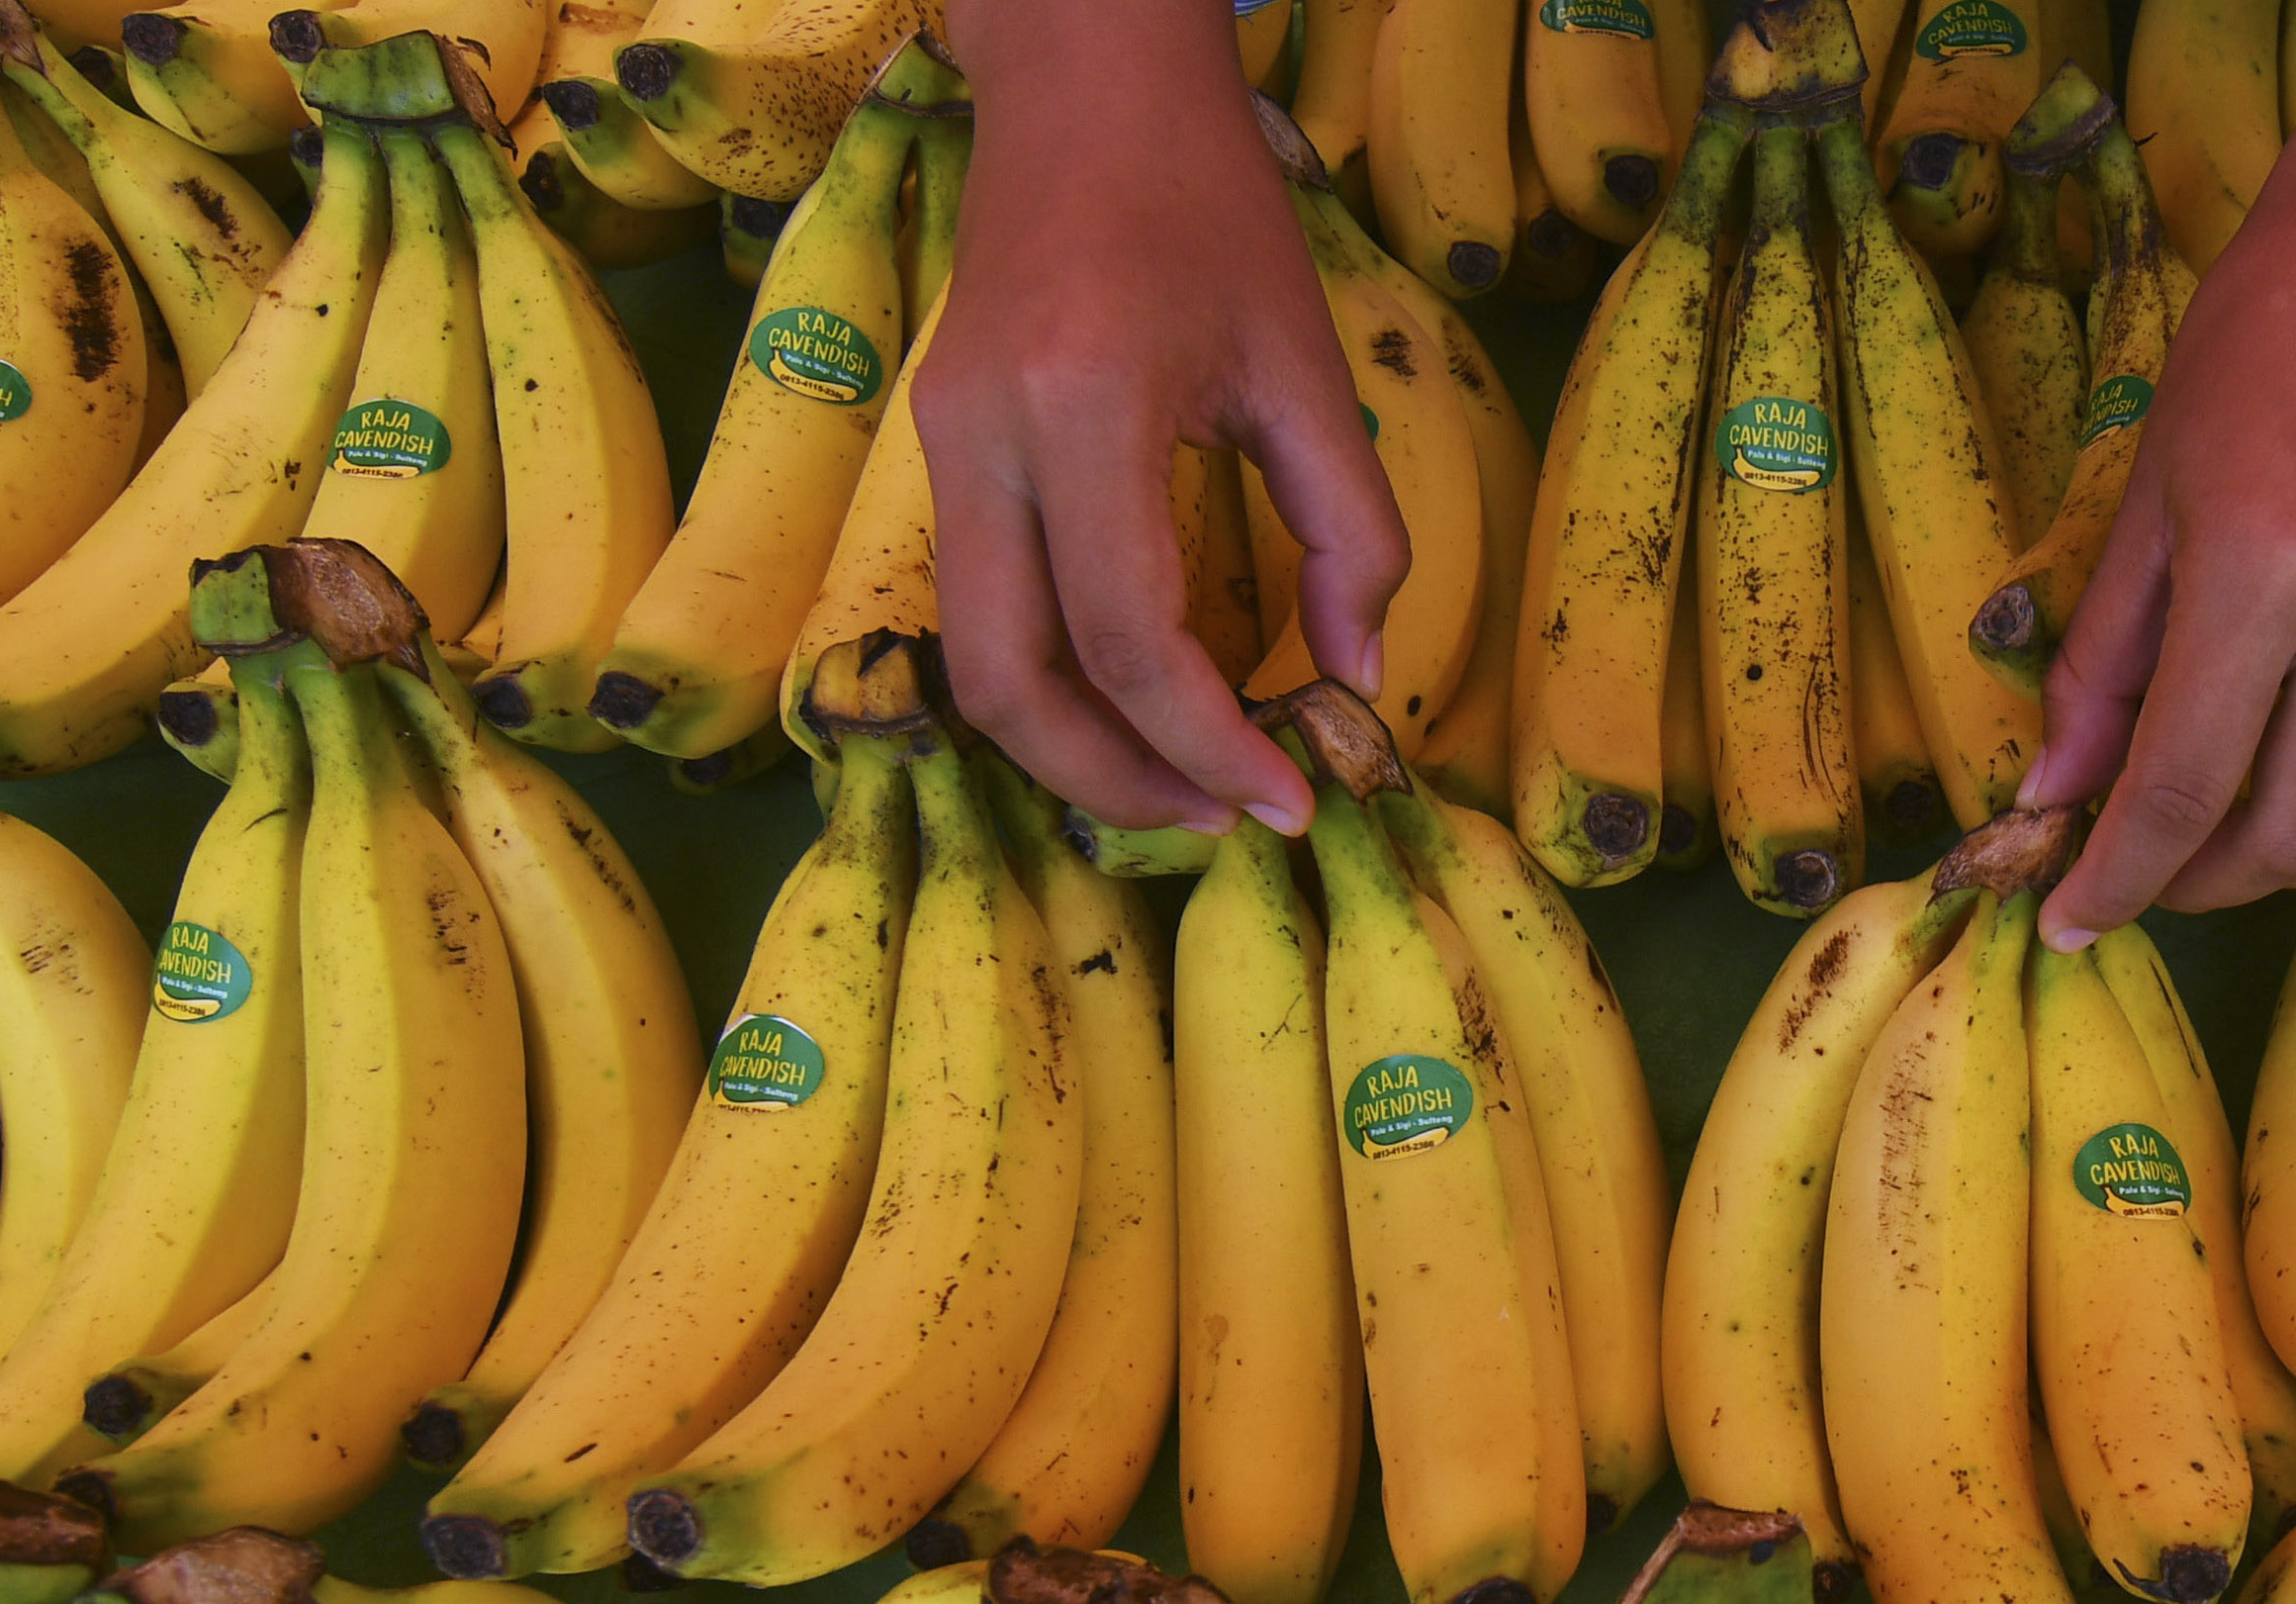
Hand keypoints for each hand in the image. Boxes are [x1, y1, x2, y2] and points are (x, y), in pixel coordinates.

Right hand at [919, 6, 1411, 835]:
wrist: (1084, 89)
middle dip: (1119, 782)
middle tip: (1221, 821)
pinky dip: (1055, 686)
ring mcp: (942, 446)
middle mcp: (985, 438)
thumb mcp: (1309, 368)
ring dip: (1076, 751)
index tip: (1292, 802)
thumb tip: (1358, 679)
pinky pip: (981, 610)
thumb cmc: (1209, 208)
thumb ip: (1352, 533)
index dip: (1210, 745)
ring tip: (1184, 784)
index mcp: (1085, 405)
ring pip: (976, 665)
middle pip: (1012, 685)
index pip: (1132, 638)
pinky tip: (1138, 707)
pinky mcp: (938, 450)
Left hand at [2018, 89, 2295, 944]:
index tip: (2069, 919)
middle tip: (2150, 864)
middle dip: (2202, 881)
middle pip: (2290, 833)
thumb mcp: (2144, 503)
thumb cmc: (2251, 360)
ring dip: (2290, 861)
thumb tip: (2053, 797)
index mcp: (2263, 568)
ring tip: (2230, 826)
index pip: (2181, 783)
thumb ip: (2099, 666)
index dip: (2117, 877)